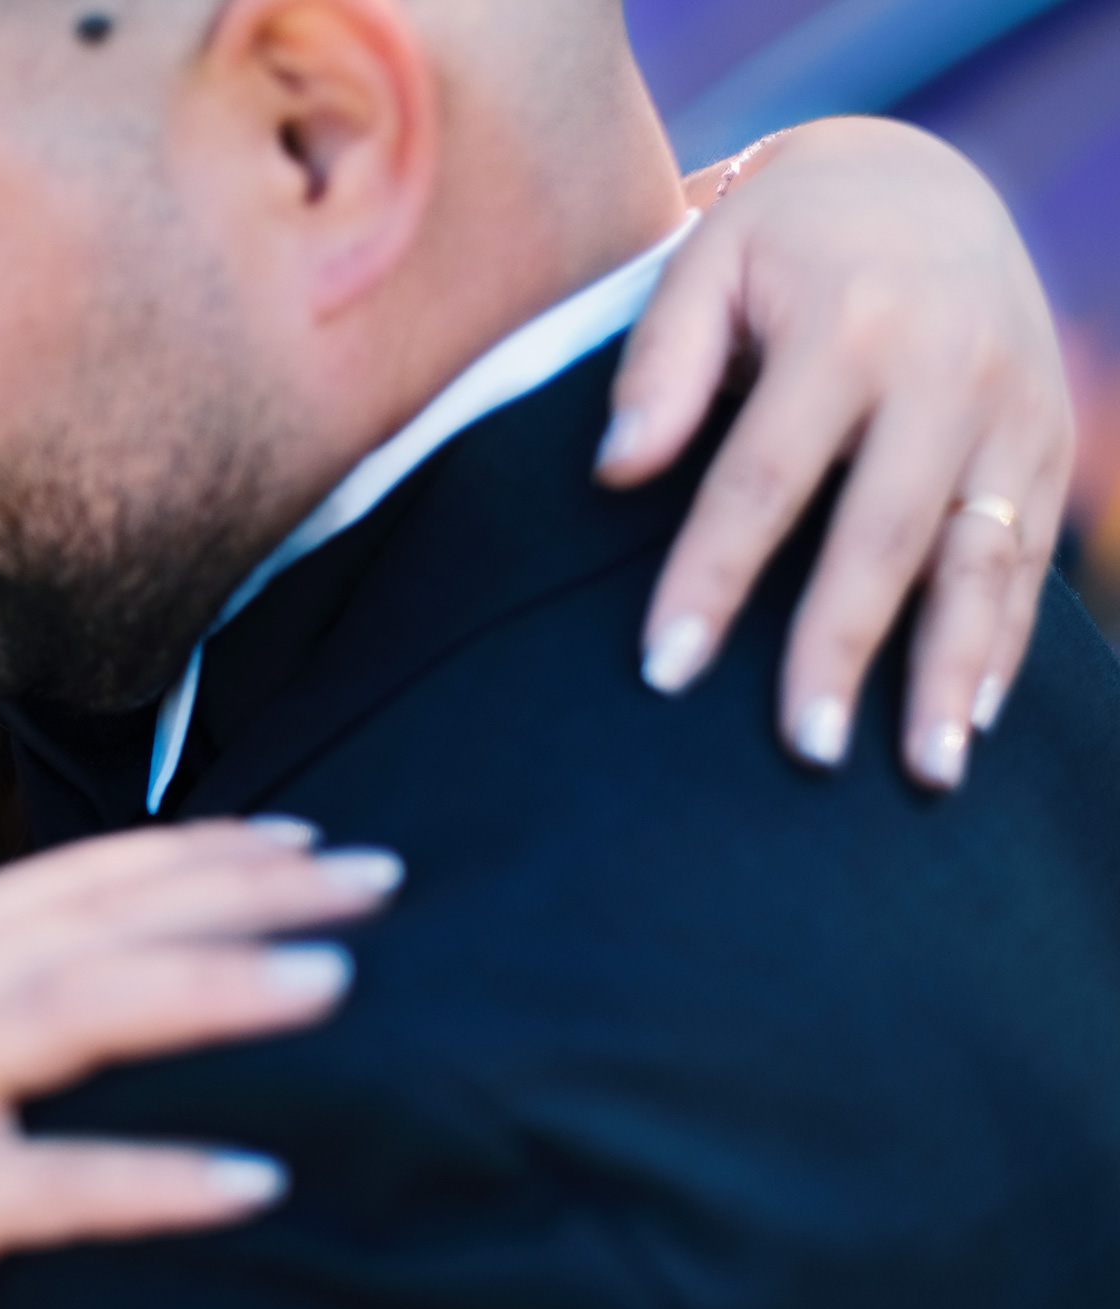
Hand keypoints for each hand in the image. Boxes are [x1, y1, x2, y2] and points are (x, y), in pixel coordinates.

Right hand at [0, 819, 403, 1308]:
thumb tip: (105, 985)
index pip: (76, 878)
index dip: (202, 851)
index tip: (310, 843)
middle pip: (98, 919)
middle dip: (246, 890)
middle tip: (376, 881)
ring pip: (81, 1008)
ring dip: (218, 990)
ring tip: (342, 986)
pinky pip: (57, 1183)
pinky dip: (161, 1177)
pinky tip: (264, 1185)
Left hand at [604, 117, 1074, 790]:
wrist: (921, 179)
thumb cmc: (780, 239)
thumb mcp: (707, 261)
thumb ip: (658, 366)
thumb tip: (614, 472)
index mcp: (848, 327)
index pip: (763, 477)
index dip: (712, 577)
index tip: (663, 670)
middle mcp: (947, 370)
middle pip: (884, 534)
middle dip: (843, 648)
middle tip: (805, 751)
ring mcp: (1013, 408)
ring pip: (982, 560)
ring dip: (952, 673)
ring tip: (925, 776)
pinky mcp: (1048, 438)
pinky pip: (1029, 557)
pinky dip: (1004, 644)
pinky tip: (972, 723)